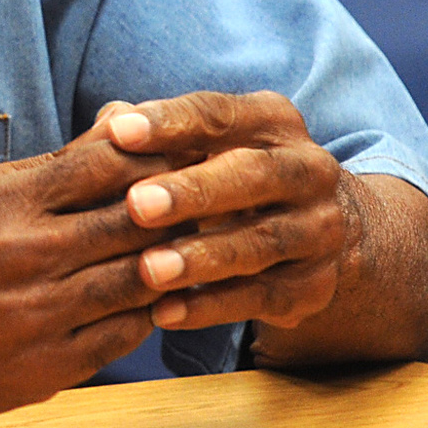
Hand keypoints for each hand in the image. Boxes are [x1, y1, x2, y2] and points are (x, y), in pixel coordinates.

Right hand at [0, 131, 175, 414]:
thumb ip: (60, 161)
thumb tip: (124, 117)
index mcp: (9, 201)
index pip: (106, 163)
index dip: (156, 156)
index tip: (181, 156)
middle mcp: (27, 254)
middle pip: (133, 220)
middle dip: (177, 208)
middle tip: (205, 203)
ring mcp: (40, 314)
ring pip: (138, 280)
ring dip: (172, 264)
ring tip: (190, 250)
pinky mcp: (47, 366)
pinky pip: (122, 336)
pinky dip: (146, 313)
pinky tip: (152, 299)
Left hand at [99, 92, 348, 332]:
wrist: (308, 230)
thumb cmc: (227, 175)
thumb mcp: (202, 145)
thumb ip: (157, 134)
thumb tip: (110, 122)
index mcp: (273, 122)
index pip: (219, 114)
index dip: (169, 122)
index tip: (119, 134)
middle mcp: (307, 170)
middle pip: (251, 175)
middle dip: (192, 191)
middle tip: (137, 205)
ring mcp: (318, 229)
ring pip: (260, 242)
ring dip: (201, 257)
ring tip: (148, 269)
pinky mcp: (314, 285)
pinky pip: (262, 298)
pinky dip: (211, 307)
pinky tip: (163, 313)